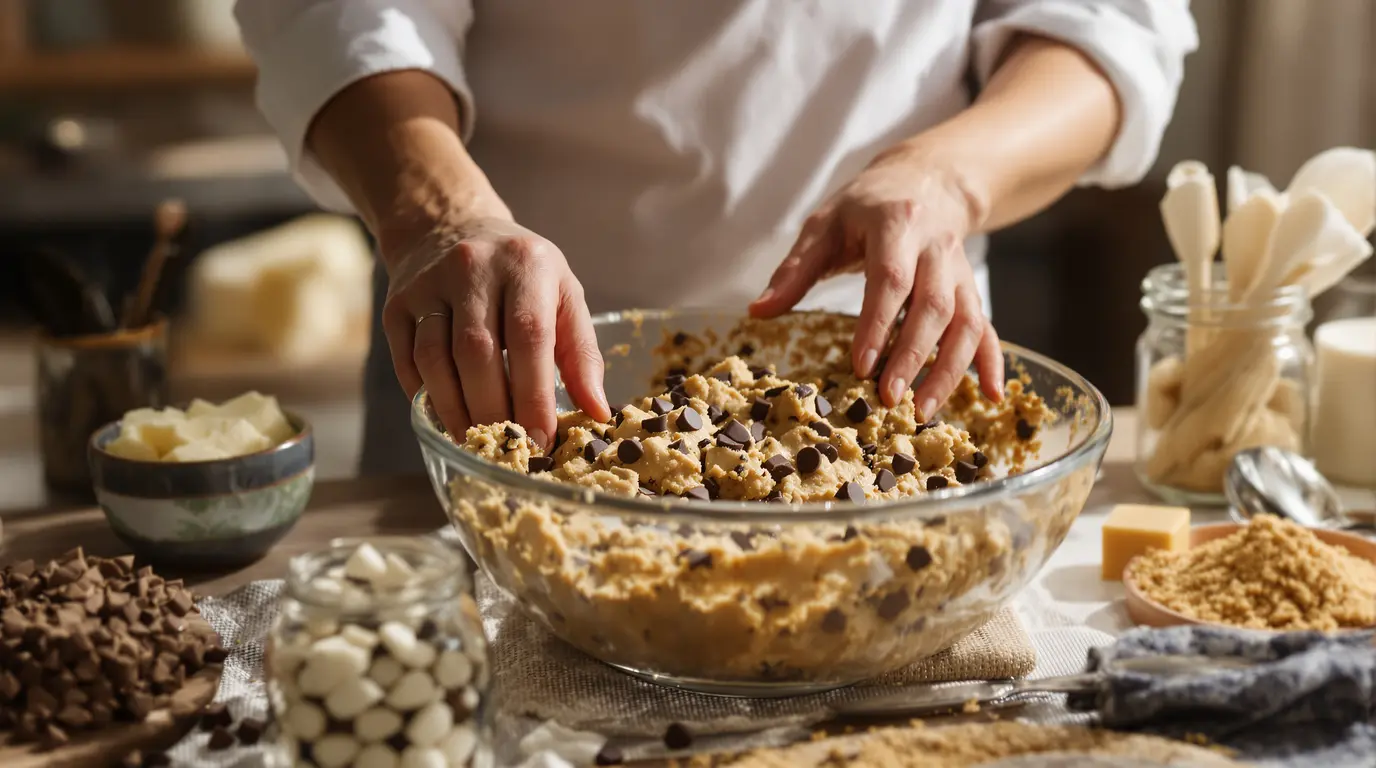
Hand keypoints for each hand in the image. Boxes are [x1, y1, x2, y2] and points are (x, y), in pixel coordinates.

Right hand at [380, 216, 609, 447]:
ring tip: (477, 441)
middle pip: (477, 353)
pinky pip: (406, 360)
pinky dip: (426, 397)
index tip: (541, 440)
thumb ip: (582, 352)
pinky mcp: (397, 304)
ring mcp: (428, 284)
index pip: (529, 336)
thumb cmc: (520, 272)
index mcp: (526, 264)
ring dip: (455, 410)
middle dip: (494, 410)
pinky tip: (446, 418)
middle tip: (509, 450)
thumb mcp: (563, 294)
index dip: (534, 394)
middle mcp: (472, 267)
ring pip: (435, 360)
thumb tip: (597, 412)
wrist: (450, 225)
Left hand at [750, 147, 1003, 416]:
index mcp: (897, 225)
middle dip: (913, 356)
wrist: (927, 180)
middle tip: (889, 399)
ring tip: (922, 411)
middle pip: (934, 307)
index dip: (878, 324)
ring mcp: (959, 271)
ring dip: (949, 370)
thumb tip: (758, 312)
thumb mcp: (824, 224)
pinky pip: (987, 327)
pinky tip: (991, 396)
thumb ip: (794, 270)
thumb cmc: (866, 206)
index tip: (861, 366)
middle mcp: (937, 249)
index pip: (891, 279)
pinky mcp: (971, 289)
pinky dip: (991, 362)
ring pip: (967, 322)